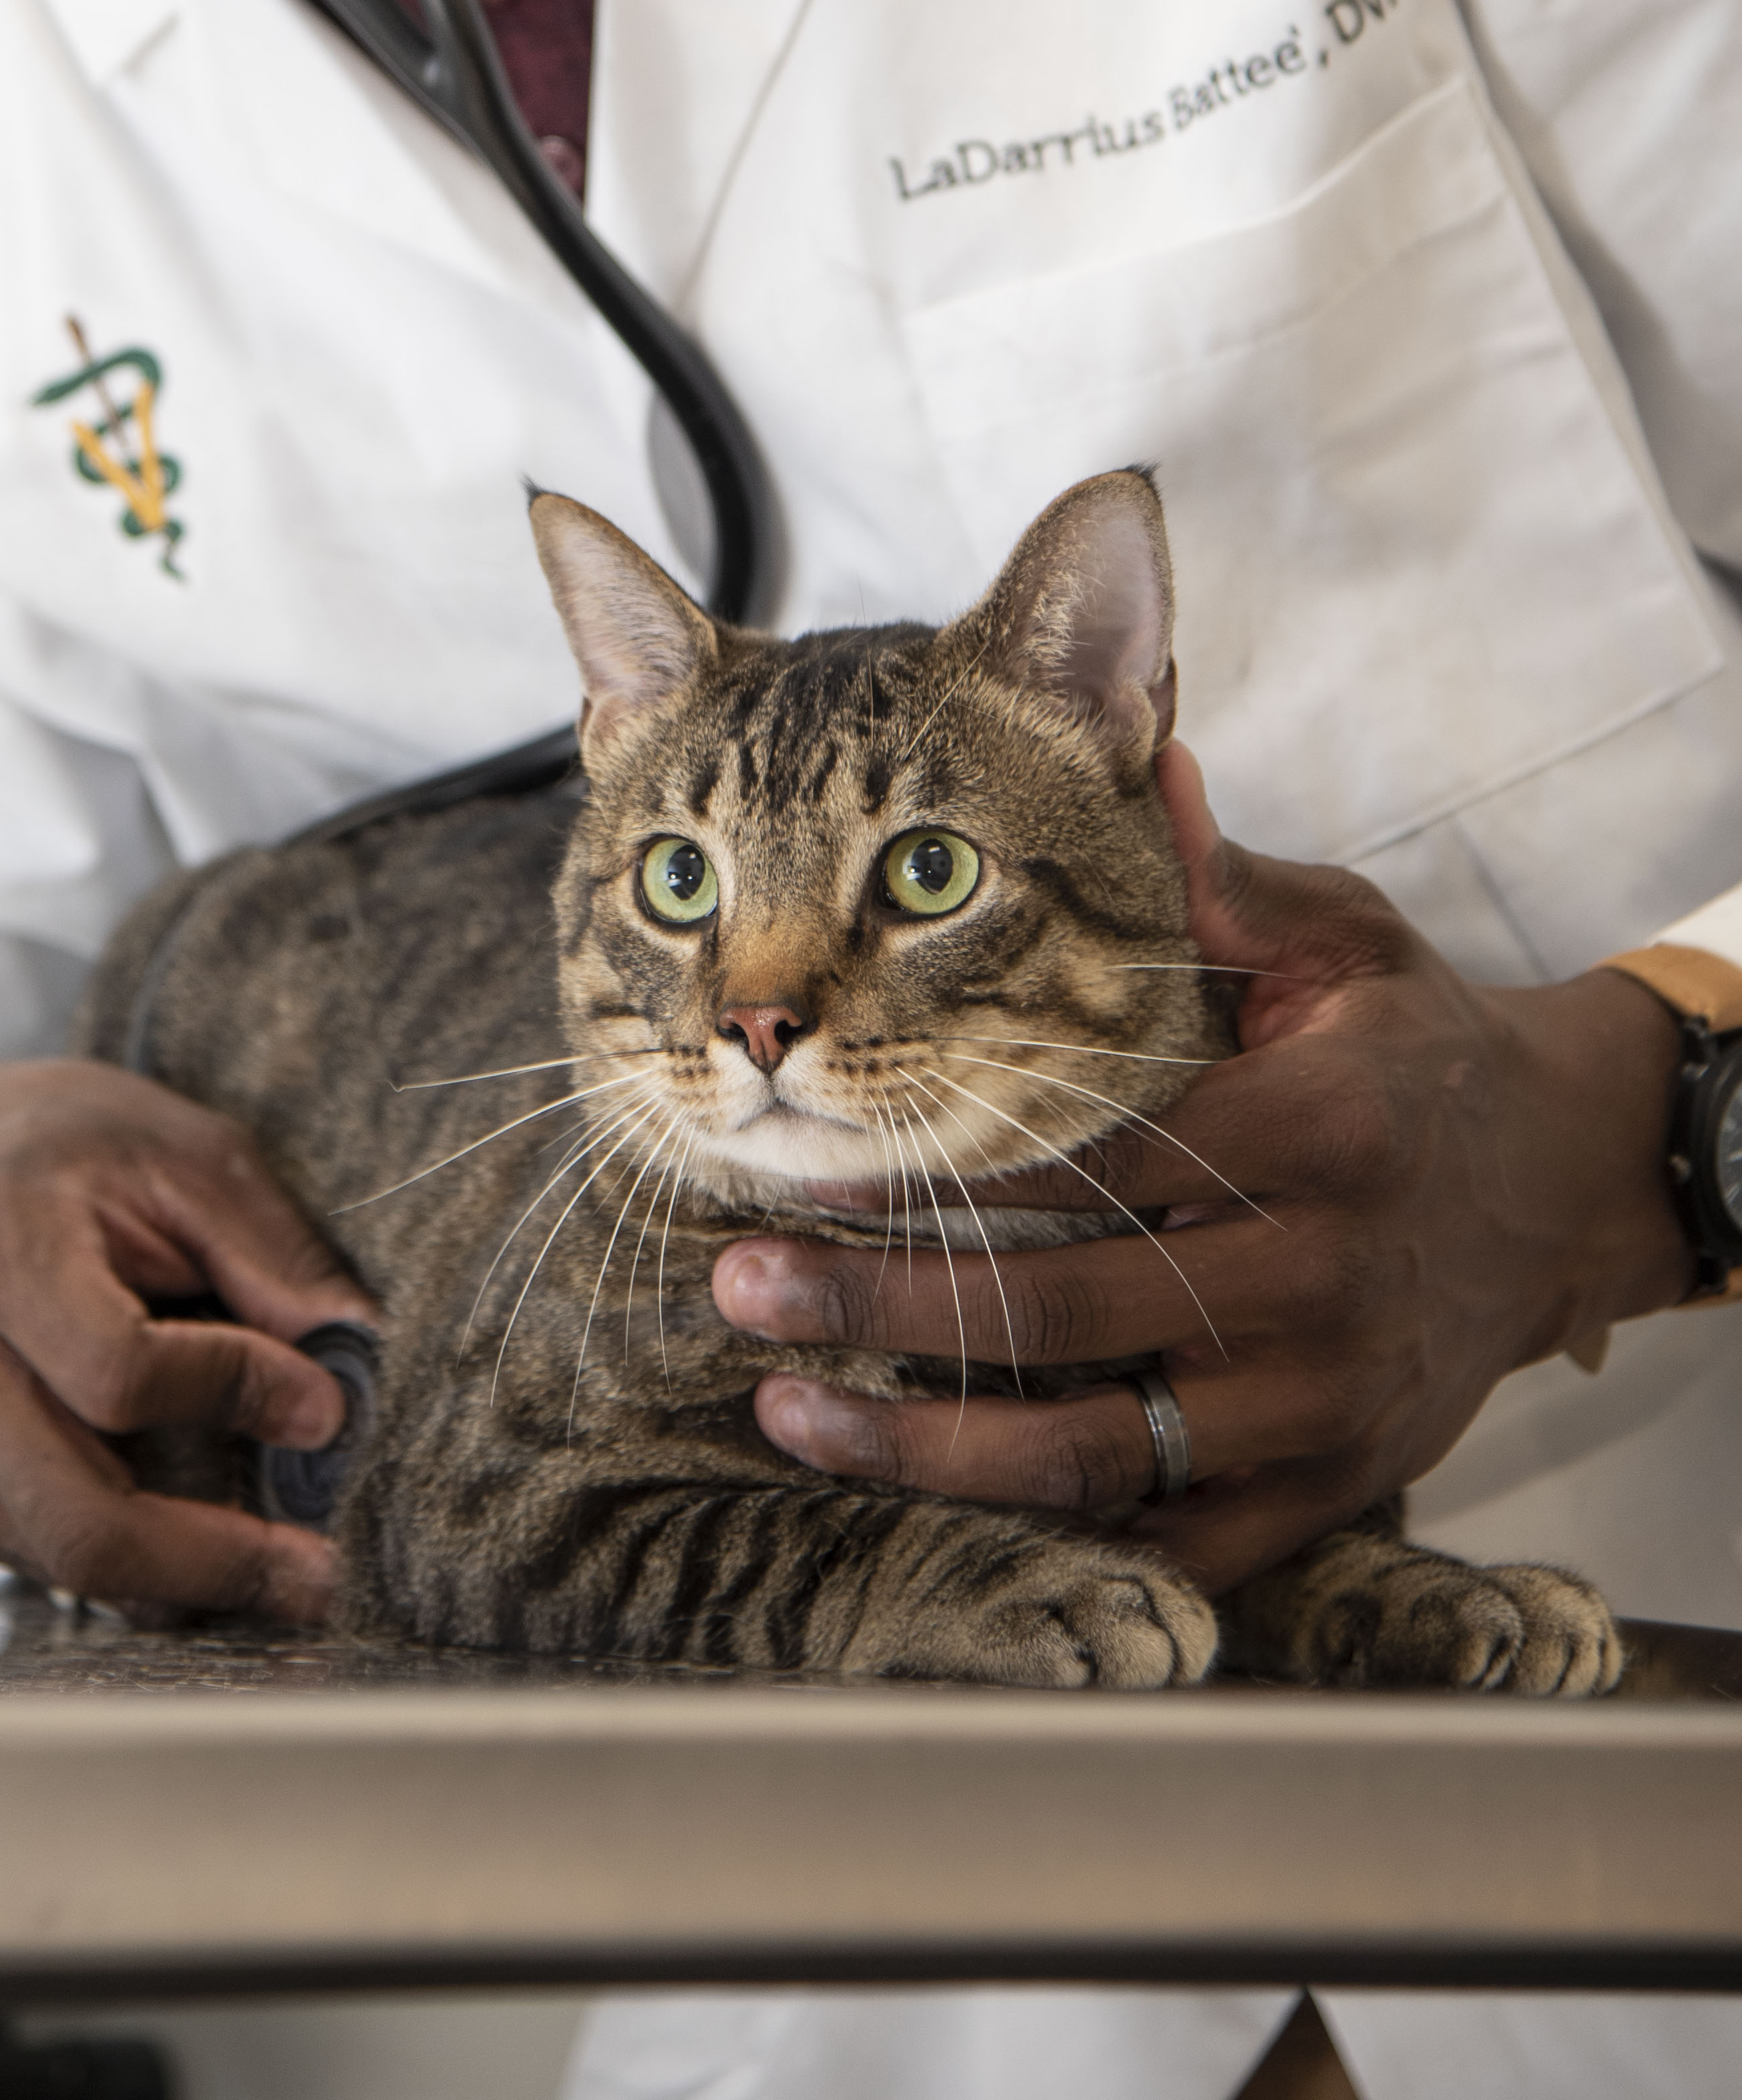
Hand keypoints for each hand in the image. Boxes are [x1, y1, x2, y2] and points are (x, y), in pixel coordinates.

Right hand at [0, 1058, 378, 1624]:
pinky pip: (52, 1565)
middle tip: (323, 1572)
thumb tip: (357, 1349)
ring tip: (289, 1572)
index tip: (326, 1403)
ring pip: (68, 1564)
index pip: (116, 1371)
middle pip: (80, 1518)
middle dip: (217, 1561)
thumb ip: (268, 1253)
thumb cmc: (78, 1156)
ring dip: (190, 1585)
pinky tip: (217, 1550)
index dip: (232, 1394)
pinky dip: (144, 1577)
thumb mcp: (185, 1155)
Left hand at [714, 744, 1694, 1590]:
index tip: (816, 1158)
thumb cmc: (1416, 1052)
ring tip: (789, 1409)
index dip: (943, 1167)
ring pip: (1095, 1450)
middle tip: (743, 1286)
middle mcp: (1316, 1278)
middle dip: (883, 1308)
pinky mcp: (1330, 1488)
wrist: (1558, 1187)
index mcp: (1313, 1131)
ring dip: (927, 1448)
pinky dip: (1050, 1541)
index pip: (1091, 1161)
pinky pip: (1175, 1544)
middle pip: (1064, 1313)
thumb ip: (1222, 877)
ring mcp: (1322, 1403)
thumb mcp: (1342, 941)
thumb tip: (1138, 758)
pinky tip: (930, 1511)